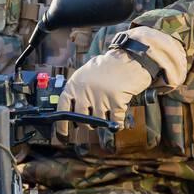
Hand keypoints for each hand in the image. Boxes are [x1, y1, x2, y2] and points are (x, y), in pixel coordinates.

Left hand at [56, 26, 187, 135]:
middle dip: (87, 123)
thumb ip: (79, 88)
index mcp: (76, 83)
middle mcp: (85, 90)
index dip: (62, 124)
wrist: (131, 58)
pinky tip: (118, 119)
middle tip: (93, 121)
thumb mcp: (87, 72)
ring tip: (108, 113)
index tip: (64, 135)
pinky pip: (114, 121)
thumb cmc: (110, 66)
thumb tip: (72, 109)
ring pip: (98, 121)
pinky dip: (117, 123)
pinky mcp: (116, 102)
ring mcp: (100, 97)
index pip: (63, 107)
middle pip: (81, 118)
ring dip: (103, 122)